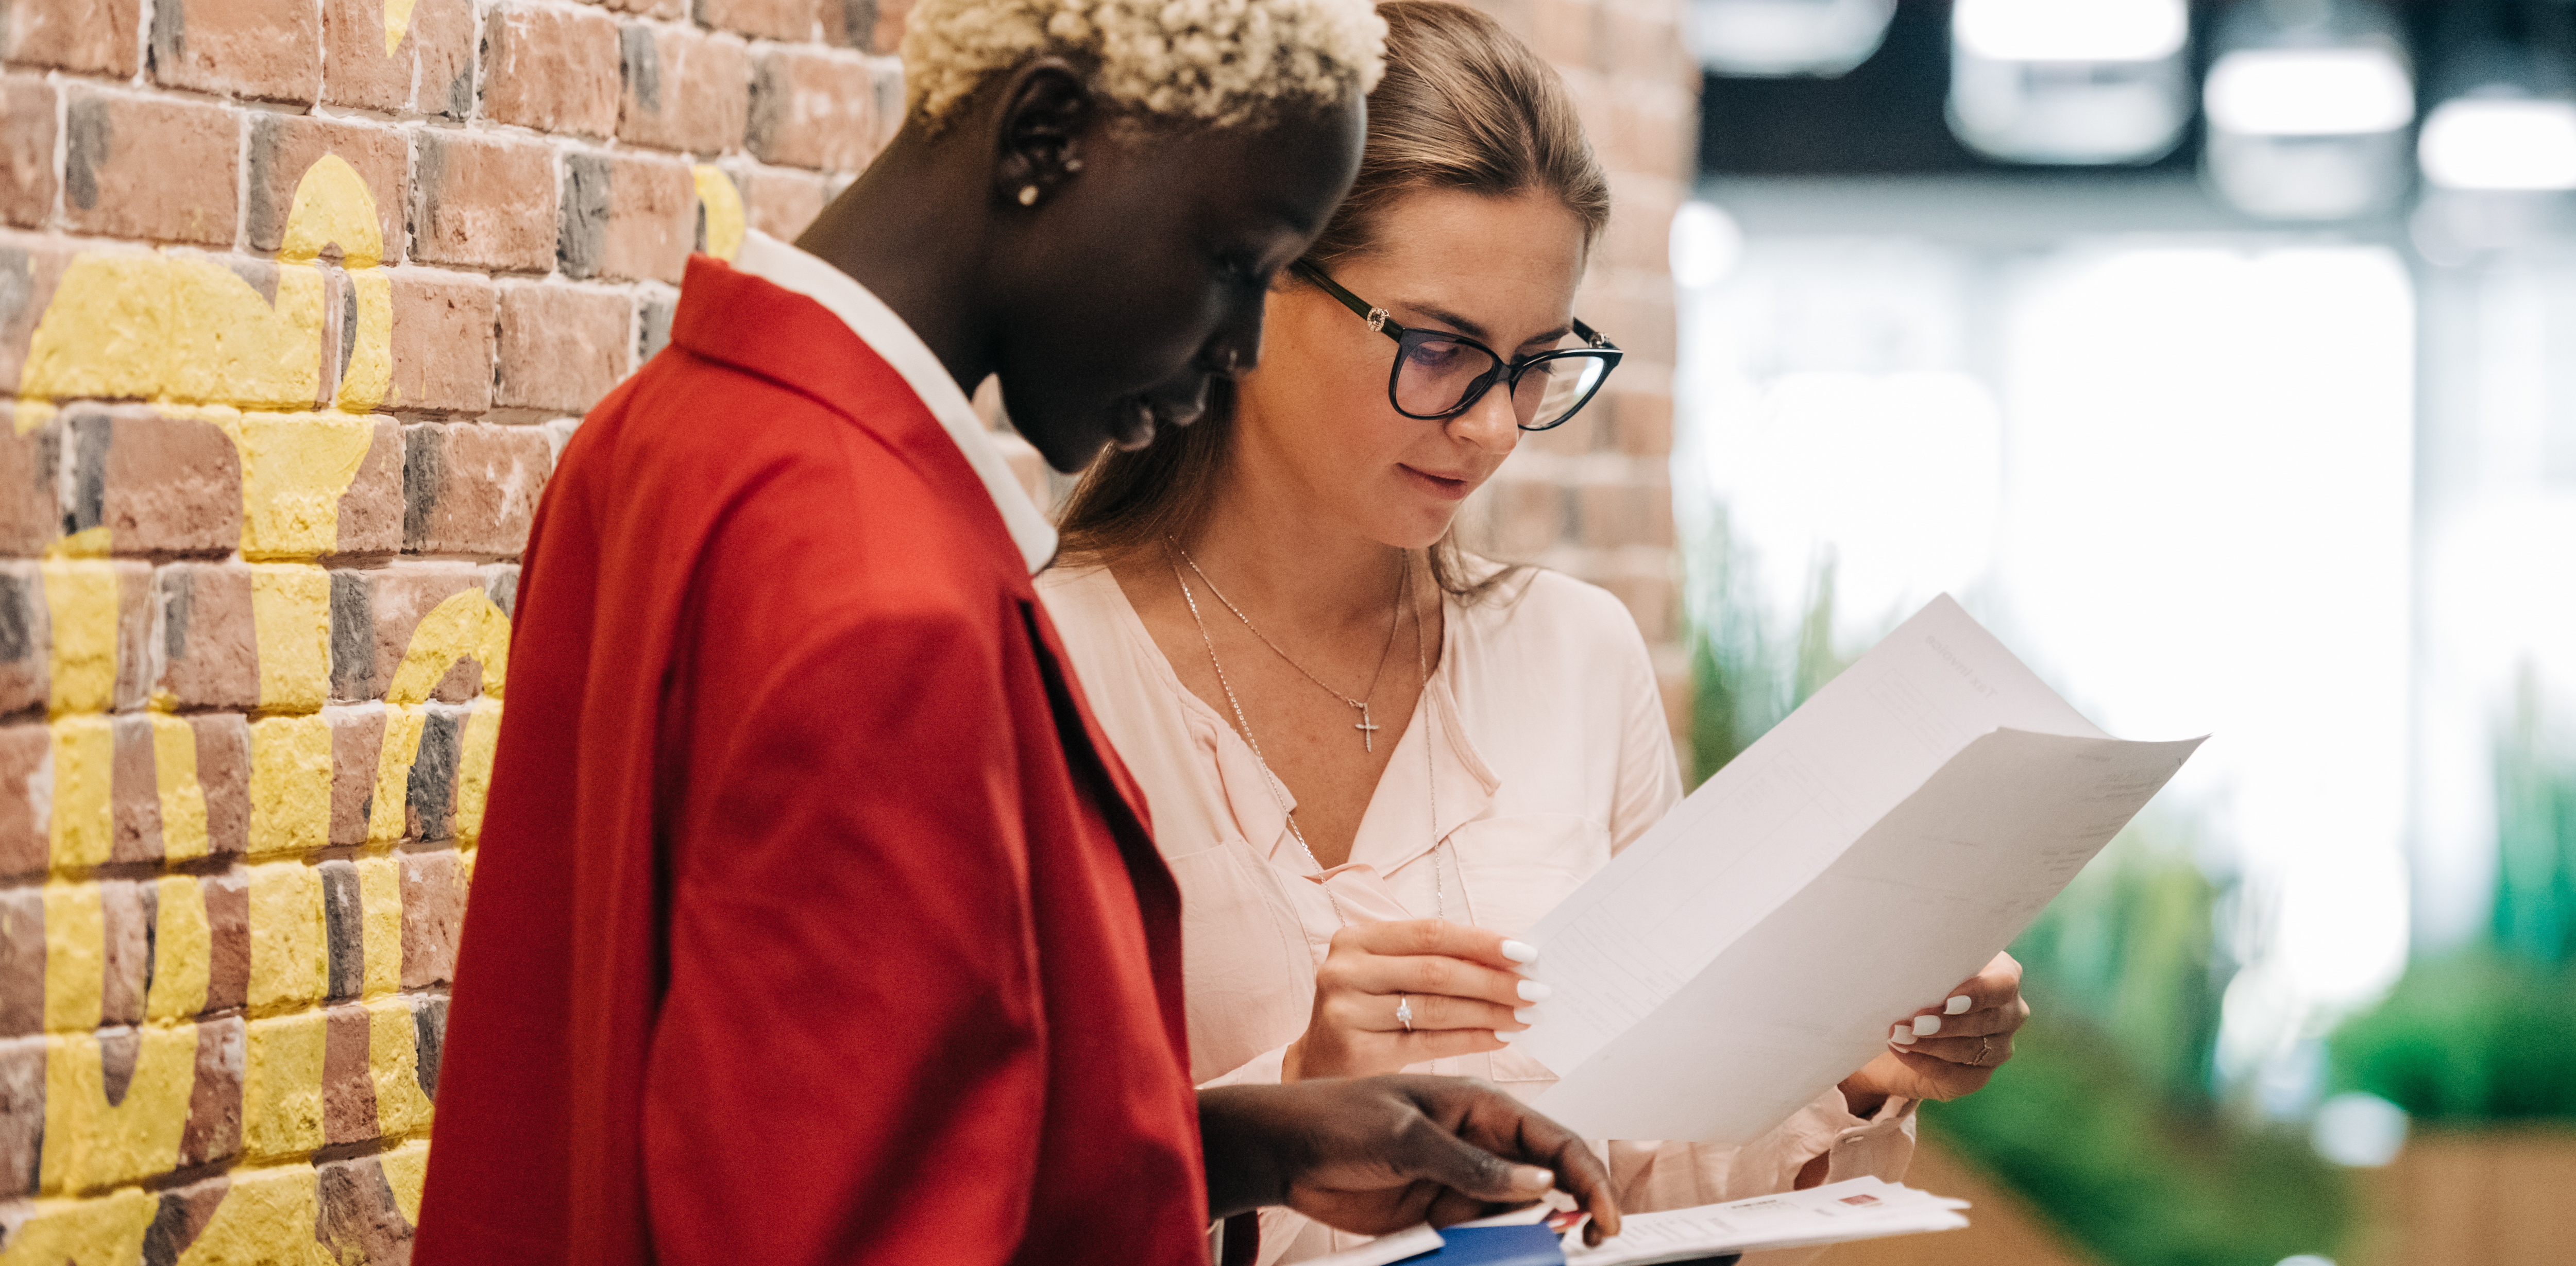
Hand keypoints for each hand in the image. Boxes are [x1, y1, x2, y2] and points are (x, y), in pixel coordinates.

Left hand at [1198, 1076, 1622, 1245]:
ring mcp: (1462, 1181)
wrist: (1283, 1152)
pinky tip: (1489, 1254)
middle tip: (1587, 1243)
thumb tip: (1537, 1182)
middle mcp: (1480, 1144)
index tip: (1604, 1215)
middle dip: (1574, 1208)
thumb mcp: (1405, 1136)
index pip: (1552, 1139)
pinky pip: (1482, 1236)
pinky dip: (1494, 1250)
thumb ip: (1471, 1162)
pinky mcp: (1440, 1214)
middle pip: (1547, 1179)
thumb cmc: (1336, 1120)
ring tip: (1529, 1250)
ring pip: (1519, 1214)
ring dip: (1532, 1235)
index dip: (1587, 1175)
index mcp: (1479, 1106)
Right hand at [1283, 920, 1539, 1080]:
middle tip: (1536, 990)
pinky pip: (1428, 1043)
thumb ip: (1434, 960)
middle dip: (1494, 981)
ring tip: (1525, 1016)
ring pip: (1435, 1008)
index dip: (1481, 942)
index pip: (1430, 932)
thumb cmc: (1368, 1011)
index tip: (1526, 953)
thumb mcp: (1388, 974)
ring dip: (1489, 1012)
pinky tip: (1498, 1036)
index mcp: (1355, 938)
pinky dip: (1470, 1039)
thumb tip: (1512, 960)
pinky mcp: (1356, 1050)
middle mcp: (1344, 969)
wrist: (1318, 1064)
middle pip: (1436, 970)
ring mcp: (1346, 1010)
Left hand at [1839, 952, 2029, 1109]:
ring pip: (1971, 1049)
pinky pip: (1956, 1074)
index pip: (2004, 984)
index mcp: (2002, 976)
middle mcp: (2008, 1012)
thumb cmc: (1915, 984)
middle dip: (1949, 1023)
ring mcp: (1997, 1047)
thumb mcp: (1923, 966)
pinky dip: (1924, 1062)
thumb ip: (1927, 961)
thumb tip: (1902, 959)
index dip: (1979, 994)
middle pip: (1988, 1020)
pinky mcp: (1977, 1076)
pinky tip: (1900, 1050)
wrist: (1899, 1026)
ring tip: (1898, 1035)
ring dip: (1931, 1043)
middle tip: (1915, 1022)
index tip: (1948, 1001)